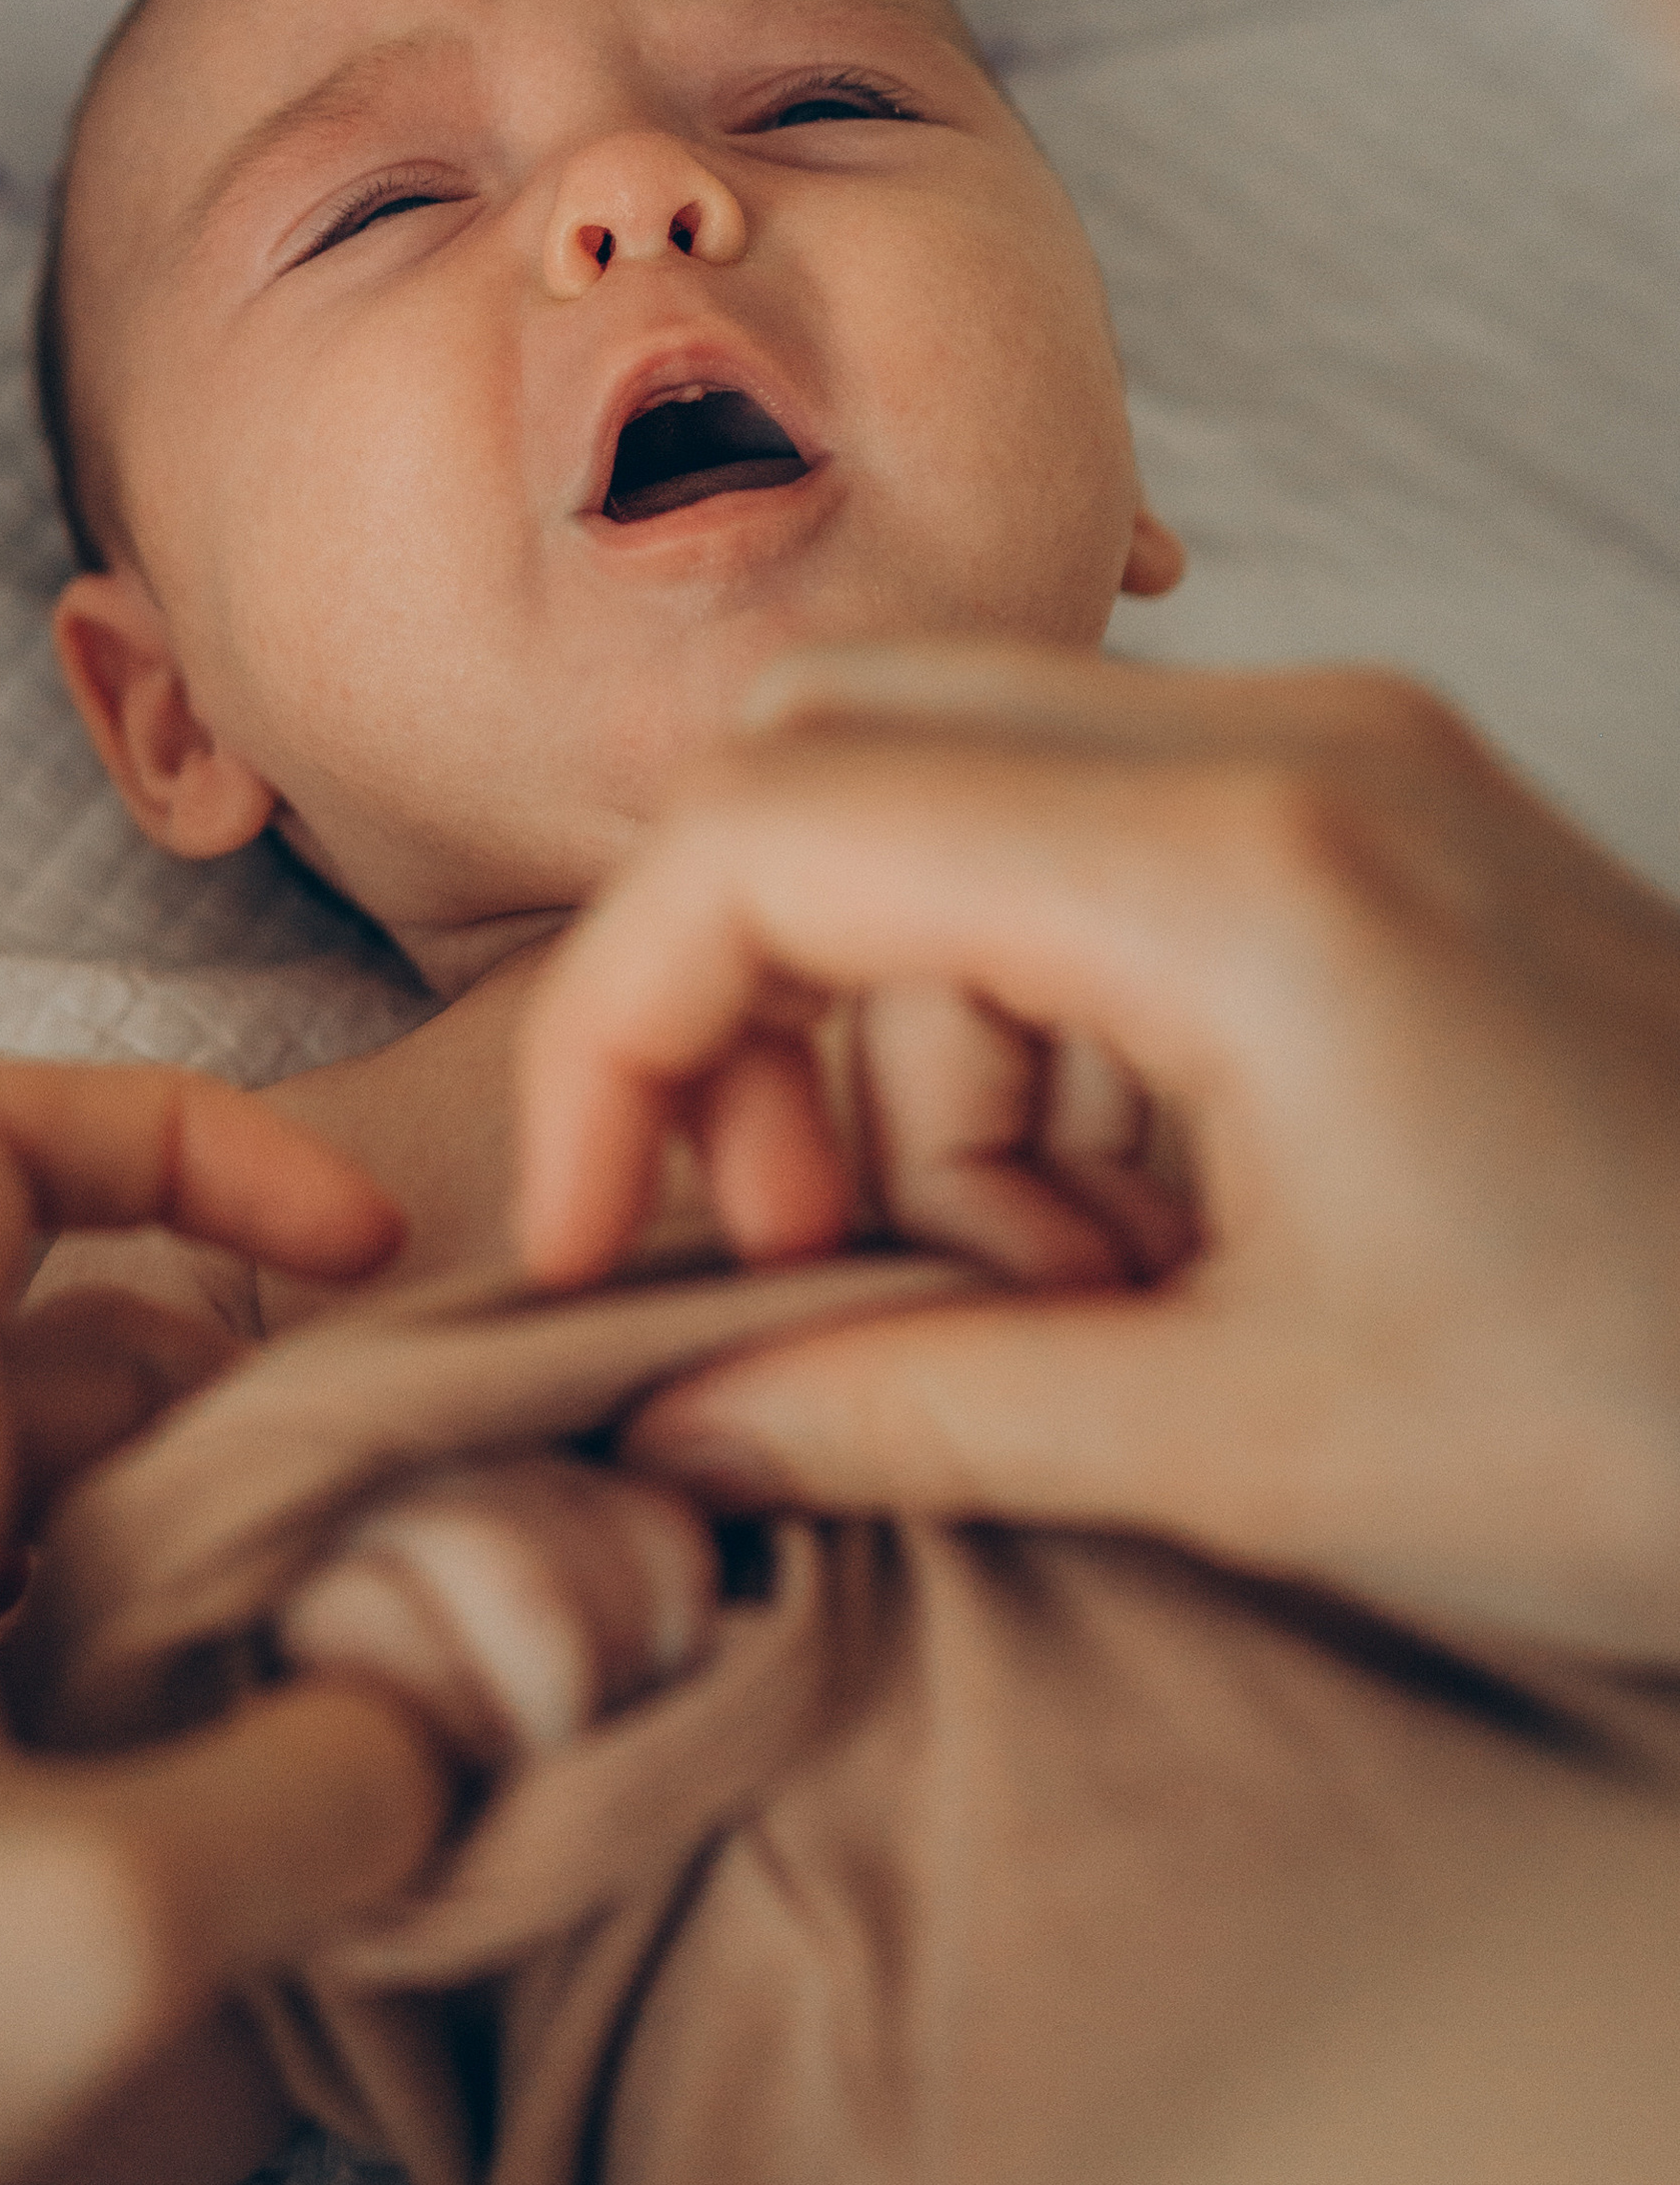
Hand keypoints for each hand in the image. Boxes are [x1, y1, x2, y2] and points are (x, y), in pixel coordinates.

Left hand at [0, 1059, 448, 2184]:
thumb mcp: (95, 1921)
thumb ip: (322, 1793)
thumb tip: (435, 1723)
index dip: (183, 1134)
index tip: (348, 1250)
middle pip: (56, 1354)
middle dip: (249, 1422)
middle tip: (402, 1555)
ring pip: (30, 1531)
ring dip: (200, 1587)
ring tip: (343, 1720)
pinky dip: (120, 1716)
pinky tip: (207, 1860)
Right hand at [517, 644, 1679, 1660]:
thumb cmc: (1660, 1421)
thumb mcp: (1253, 1448)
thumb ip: (914, 1402)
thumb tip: (675, 1408)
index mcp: (1242, 870)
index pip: (770, 837)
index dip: (622, 1037)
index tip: (610, 1238)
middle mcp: (1283, 736)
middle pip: (828, 752)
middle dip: (751, 1003)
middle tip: (817, 1245)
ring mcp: (1344, 744)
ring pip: (944, 793)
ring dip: (915, 1044)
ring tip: (1055, 1290)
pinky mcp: (1382, 794)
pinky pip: (1088, 834)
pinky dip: (1036, 1016)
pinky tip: (1140, 1220)